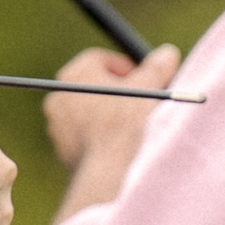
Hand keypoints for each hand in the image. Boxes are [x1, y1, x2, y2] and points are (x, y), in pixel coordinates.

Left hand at [45, 44, 181, 171]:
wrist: (108, 170)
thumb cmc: (126, 125)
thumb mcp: (148, 89)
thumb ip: (156, 67)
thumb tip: (167, 53)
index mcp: (75, 75)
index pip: (98, 59)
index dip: (124, 66)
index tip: (142, 78)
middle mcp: (58, 97)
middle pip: (91, 85)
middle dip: (117, 91)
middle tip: (140, 100)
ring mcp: (57, 125)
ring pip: (88, 112)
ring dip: (109, 114)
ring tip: (133, 125)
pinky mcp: (62, 149)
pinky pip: (84, 135)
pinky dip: (100, 136)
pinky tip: (121, 145)